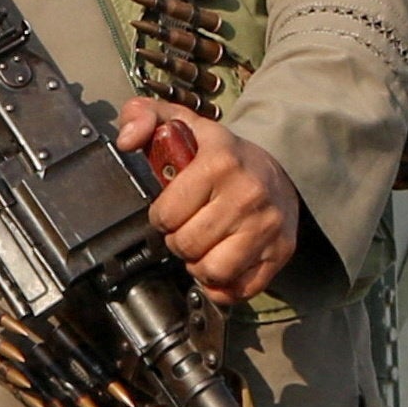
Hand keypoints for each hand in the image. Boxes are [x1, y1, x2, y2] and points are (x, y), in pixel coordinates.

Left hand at [118, 98, 305, 300]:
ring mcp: (267, 226)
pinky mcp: (280, 251)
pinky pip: (239, 289)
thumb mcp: (181, 124)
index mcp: (219, 161)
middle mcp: (247, 194)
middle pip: (187, 246)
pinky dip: (224, 284)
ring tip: (204, 245)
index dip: (162, 216)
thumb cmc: (222, 153)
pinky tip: (222, 262)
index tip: (172, 208)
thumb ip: (143, 117)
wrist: (280, 167)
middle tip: (188, 227)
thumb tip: (126, 139)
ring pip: (212, 271)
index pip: (167, 214)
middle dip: (179, 240)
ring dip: (199, 264)